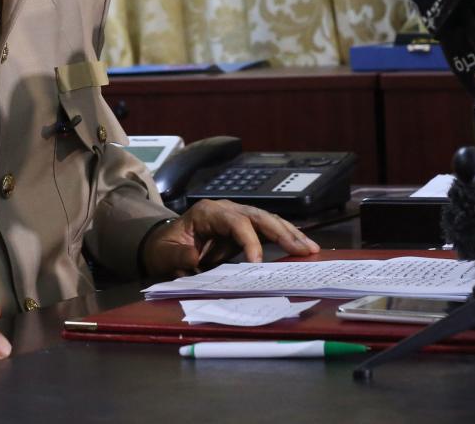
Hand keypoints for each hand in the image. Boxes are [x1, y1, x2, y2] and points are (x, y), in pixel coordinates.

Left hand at [139, 200, 319, 277]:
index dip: (249, 241)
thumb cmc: (164, 248)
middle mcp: (226, 210)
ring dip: (290, 234)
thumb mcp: (164, 254)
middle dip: (282, 232)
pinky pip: (267, 231)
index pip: (235, 222)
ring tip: (311, 248)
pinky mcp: (243, 229)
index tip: (257, 264)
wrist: (163, 244)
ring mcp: (237, 217)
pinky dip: (284, 238)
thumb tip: (195, 261)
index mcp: (207, 213)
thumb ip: (178, 257)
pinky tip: (301, 247)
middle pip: (259, 216)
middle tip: (303, 249)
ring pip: (268, 221)